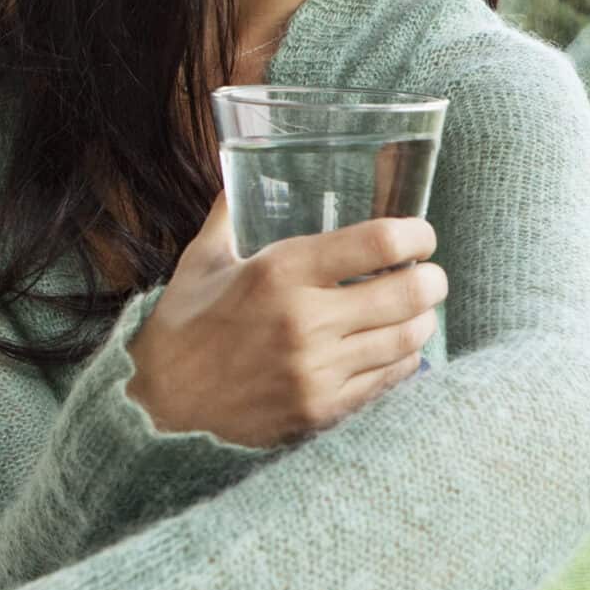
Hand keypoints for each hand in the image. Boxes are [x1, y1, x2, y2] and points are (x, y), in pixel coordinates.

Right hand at [128, 189, 447, 449]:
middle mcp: (305, 321)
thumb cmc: (181, 331)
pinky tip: (394, 348)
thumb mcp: (201, 263)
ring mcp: (317, 370)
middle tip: (431, 276)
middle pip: (410, 293)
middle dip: (433, 280)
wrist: (156, 413)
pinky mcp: (323, 411)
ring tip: (415, 311)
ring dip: (421, 320)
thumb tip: (242, 176)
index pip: (379, 243)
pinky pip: (390, 380)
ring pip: (408, 339)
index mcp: (280, 273)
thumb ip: (230, 217)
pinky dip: (402, 360)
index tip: (422, 236)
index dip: (417, 234)